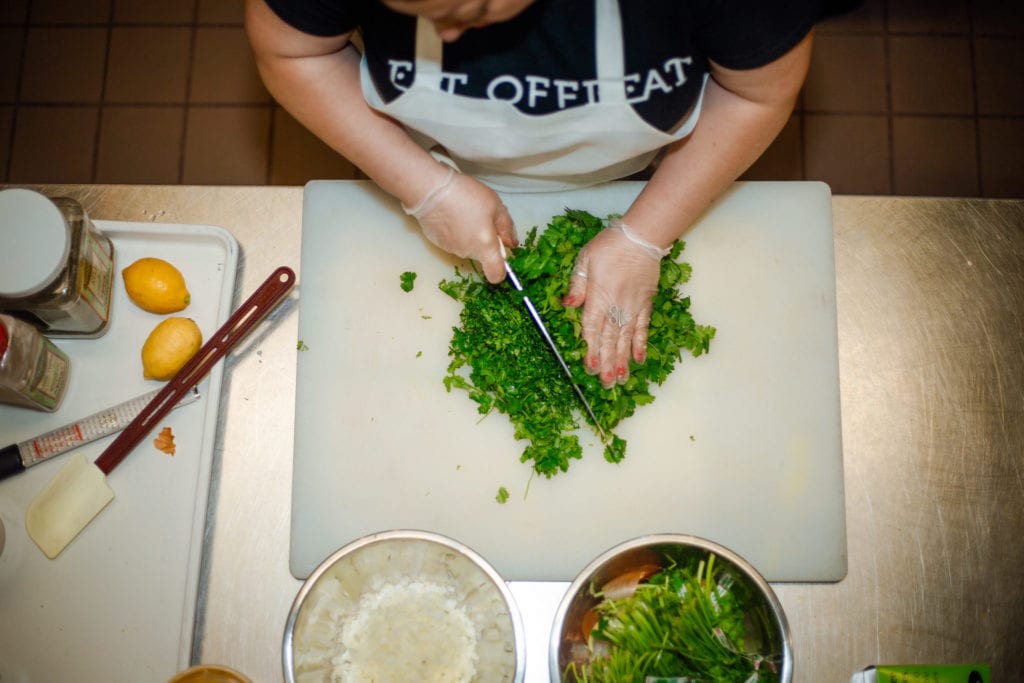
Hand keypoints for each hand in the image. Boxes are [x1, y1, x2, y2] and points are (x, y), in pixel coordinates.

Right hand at [404, 166, 516, 282]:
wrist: (431, 190)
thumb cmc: (466, 195)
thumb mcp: (495, 205)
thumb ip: (507, 227)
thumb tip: (511, 243)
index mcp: (485, 247)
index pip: (496, 275)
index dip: (501, 269)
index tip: (502, 254)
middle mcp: (468, 253)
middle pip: (482, 255)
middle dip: (486, 241)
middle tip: (483, 218)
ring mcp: (451, 249)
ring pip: (468, 247)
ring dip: (470, 235)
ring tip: (465, 213)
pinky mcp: (438, 243)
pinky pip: (454, 242)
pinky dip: (456, 232)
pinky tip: (452, 215)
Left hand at [562, 219, 667, 387]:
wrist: (640, 237)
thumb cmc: (609, 246)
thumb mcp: (585, 260)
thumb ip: (576, 285)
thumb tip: (567, 306)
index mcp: (598, 297)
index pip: (592, 328)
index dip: (591, 349)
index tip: (591, 367)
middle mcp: (616, 306)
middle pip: (610, 339)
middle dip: (607, 362)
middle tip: (606, 383)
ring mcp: (632, 307)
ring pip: (626, 338)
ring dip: (623, 359)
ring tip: (621, 379)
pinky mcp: (645, 304)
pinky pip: (642, 327)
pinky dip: (640, 344)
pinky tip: (639, 359)